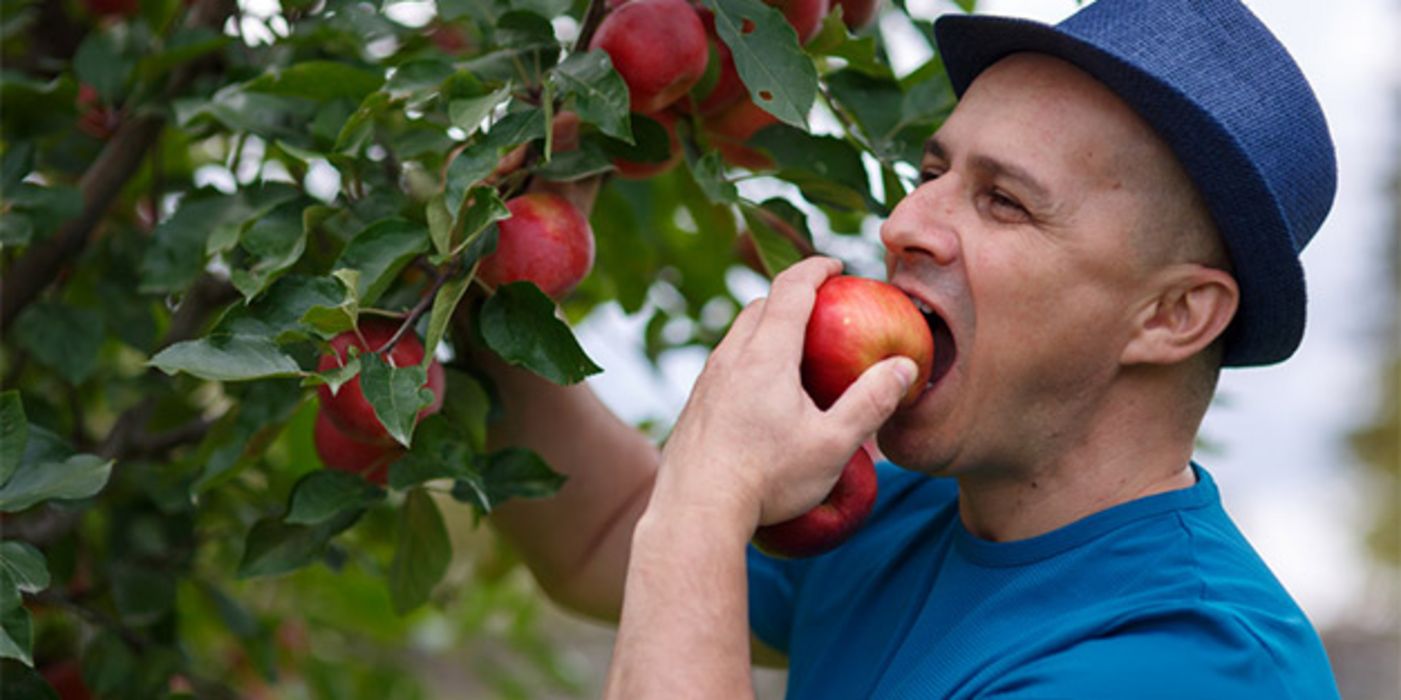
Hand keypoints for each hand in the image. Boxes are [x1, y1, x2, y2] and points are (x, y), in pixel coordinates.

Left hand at [651, 257, 918, 532]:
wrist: (696, 511)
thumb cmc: (769, 478)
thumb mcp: (833, 444)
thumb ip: (871, 402)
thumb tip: (904, 367)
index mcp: (766, 354)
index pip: (791, 288)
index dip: (816, 269)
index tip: (836, 266)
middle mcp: (730, 357)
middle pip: (760, 306)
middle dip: (793, 295)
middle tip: (823, 306)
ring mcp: (706, 381)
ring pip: (738, 335)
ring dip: (767, 327)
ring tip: (795, 347)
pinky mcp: (695, 406)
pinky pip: (724, 364)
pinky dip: (749, 357)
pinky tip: (762, 391)